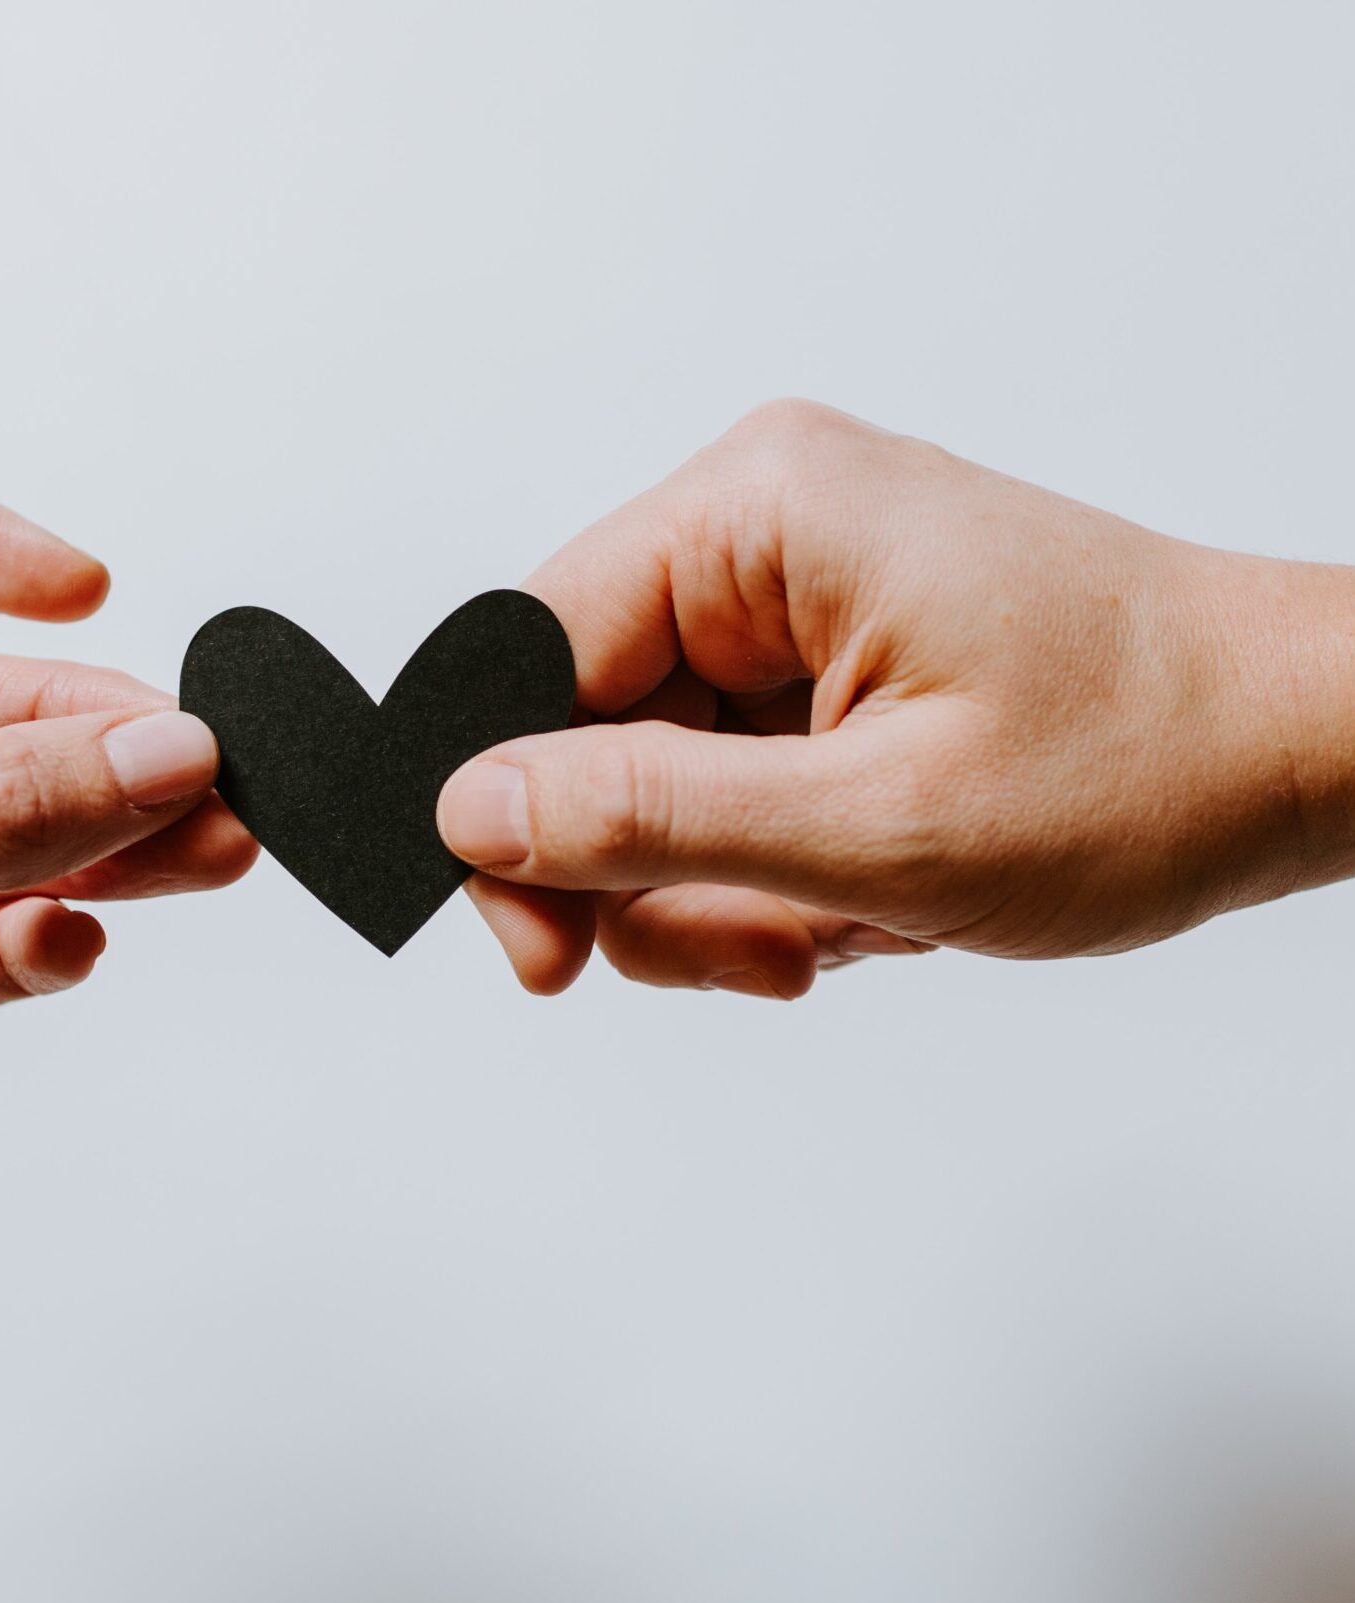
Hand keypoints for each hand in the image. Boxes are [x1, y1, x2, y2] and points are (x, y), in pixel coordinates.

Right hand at [439, 401, 1354, 995]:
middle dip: (653, 874)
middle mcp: (761, 531)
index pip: (528, 652)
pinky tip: (865, 895)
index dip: (512, 813)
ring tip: (842, 925)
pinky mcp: (825, 659)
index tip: (544, 952)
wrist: (1307, 748)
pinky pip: (723, 783)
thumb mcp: (880, 824)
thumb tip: (471, 810)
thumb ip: (650, 817)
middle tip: (759, 951)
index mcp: (757, 510)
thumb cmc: (1149, 759)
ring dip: (724, 888)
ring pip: (652, 778)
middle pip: (585, 728)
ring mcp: (794, 597)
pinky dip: (772, 869)